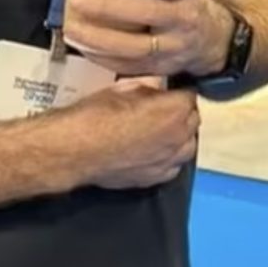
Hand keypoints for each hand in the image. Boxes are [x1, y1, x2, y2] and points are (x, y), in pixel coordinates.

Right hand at [55, 78, 200, 189]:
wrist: (75, 151)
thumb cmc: (94, 117)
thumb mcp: (123, 89)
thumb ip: (148, 89)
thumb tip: (156, 89)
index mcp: (174, 110)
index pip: (190, 95)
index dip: (178, 92)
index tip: (170, 91)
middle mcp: (178, 136)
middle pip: (192, 120)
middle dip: (181, 113)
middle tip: (163, 109)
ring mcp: (169, 160)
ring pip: (187, 145)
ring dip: (179, 136)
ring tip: (160, 130)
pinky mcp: (156, 178)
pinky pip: (173, 166)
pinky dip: (168, 158)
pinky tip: (153, 151)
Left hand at [64, 0, 233, 79]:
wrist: (212, 39)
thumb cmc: (181, 2)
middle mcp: (185, 18)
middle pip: (150, 14)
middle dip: (110, 9)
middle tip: (78, 1)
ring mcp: (174, 47)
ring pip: (137, 46)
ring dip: (100, 39)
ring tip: (73, 28)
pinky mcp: (162, 68)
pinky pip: (130, 66)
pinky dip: (103, 57)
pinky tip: (83, 46)